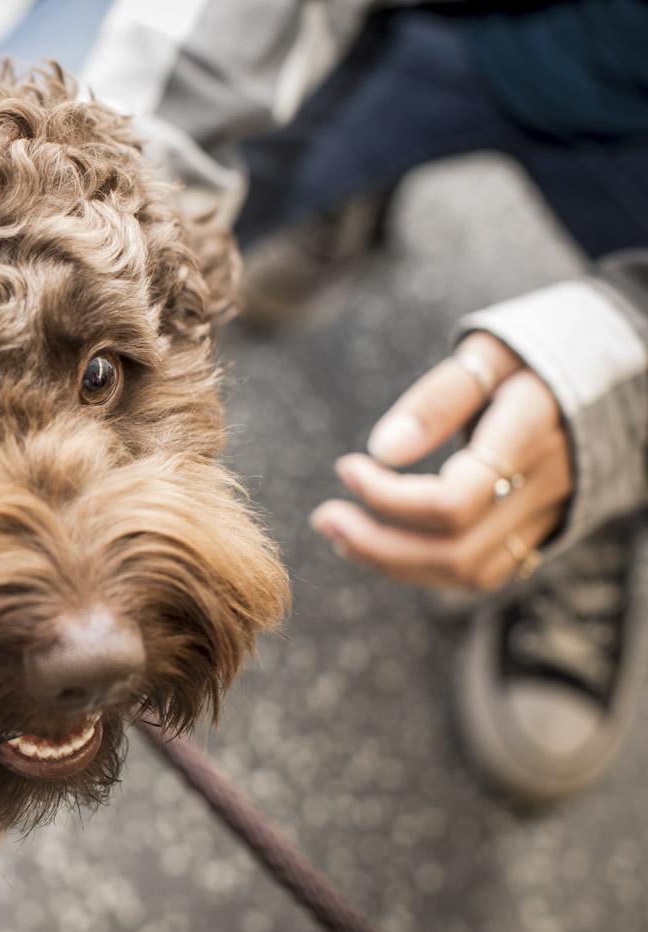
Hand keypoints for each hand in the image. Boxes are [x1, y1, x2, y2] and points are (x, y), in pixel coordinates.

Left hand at [309, 331, 572, 590]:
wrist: (610, 378)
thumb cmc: (532, 359)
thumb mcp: (487, 355)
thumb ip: (437, 401)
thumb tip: (382, 451)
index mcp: (531, 434)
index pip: (454, 500)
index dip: (388, 497)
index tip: (346, 466)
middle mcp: (546, 486)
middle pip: (455, 548)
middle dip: (378, 544)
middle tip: (324, 517)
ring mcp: (548, 516)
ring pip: (469, 571)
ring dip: (394, 564)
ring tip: (341, 534)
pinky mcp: (541, 532)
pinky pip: (483, 571)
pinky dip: (426, 567)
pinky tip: (384, 542)